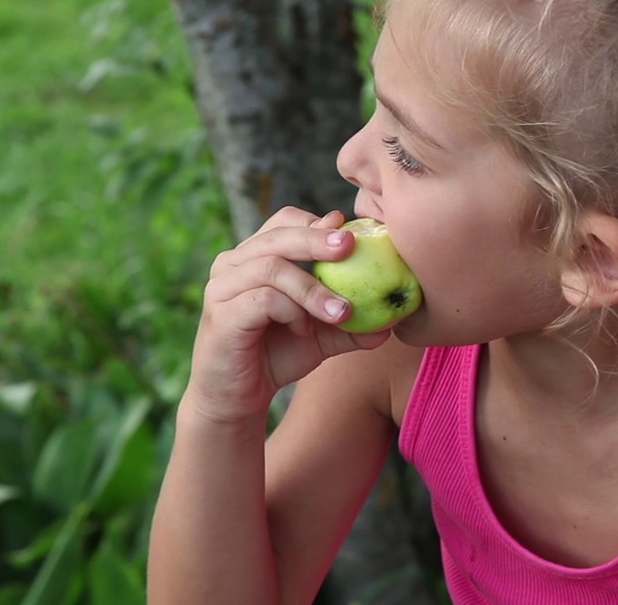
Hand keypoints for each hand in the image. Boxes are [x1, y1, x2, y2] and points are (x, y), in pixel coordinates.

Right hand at [185, 207, 390, 422]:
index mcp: (256, 255)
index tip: (352, 234)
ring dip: (312, 287)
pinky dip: (291, 310)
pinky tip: (305, 330)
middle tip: (351, 246)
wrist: (239, 397)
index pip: (286, 221)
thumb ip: (353, 322)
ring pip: (272, 267)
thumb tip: (395, 318)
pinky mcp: (222, 314)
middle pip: (279, 235)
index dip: (318, 224)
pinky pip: (263, 299)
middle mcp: (234, 263)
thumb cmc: (279, 355)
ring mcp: (223, 286)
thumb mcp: (323, 334)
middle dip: (318, 239)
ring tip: (342, 312)